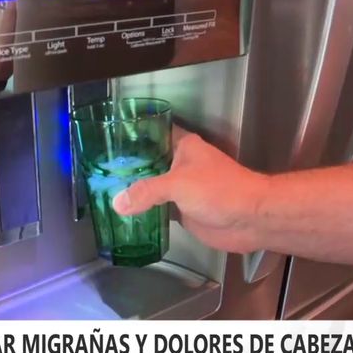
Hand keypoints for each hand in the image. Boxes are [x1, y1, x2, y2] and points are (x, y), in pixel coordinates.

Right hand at [112, 127, 269, 252]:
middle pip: (150, 162)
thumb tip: (120, 202)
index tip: (111, 138)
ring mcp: (184, 187)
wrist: (250, 218)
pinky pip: (159, 208)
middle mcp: (182, 164)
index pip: (153, 133)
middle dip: (129, 168)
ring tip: (109, 191)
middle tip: (103, 170)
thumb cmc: (224, 190)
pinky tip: (129, 214)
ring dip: (137, 191)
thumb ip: (146, 191)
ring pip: (153, 186)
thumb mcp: (177, 184)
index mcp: (183, 146)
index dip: (134, 135)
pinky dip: (146, 211)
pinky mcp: (185, 209)